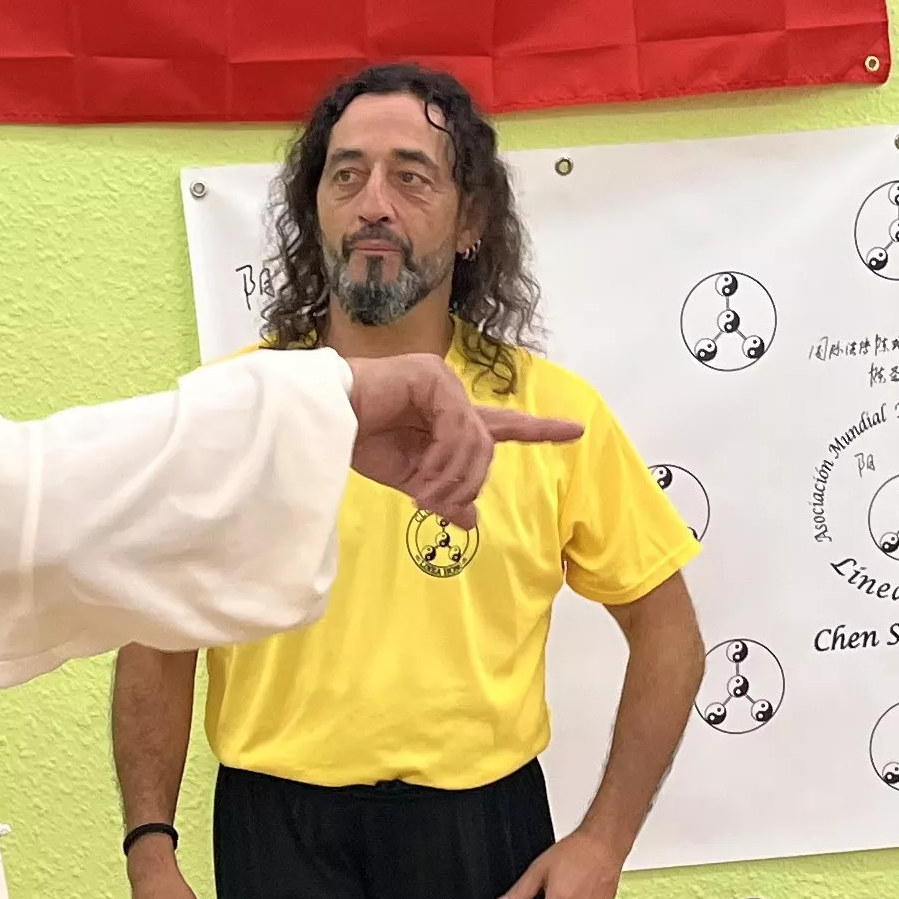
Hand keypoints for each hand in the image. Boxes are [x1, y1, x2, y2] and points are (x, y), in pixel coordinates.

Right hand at [344, 354, 581, 527]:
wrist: (322, 424)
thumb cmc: (357, 444)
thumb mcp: (411, 480)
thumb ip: (445, 494)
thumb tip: (472, 521)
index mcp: (448, 418)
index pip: (503, 424)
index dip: (540, 429)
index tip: (577, 430)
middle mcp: (452, 396)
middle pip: (490, 445)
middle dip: (469, 481)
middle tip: (434, 504)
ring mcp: (444, 382)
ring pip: (478, 441)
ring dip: (453, 477)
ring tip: (423, 493)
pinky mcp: (434, 378)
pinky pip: (460, 428)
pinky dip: (446, 459)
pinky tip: (422, 473)